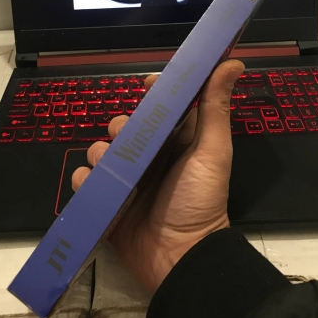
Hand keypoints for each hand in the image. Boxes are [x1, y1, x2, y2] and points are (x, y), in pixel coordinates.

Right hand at [71, 59, 244, 292]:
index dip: (153, 92)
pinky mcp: (106, 202)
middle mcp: (149, 157)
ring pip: (100, 150)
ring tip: (110, 167)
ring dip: (100, 153)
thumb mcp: (212, 151)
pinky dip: (84, 179)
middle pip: (123, 125)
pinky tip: (95, 184)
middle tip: (126, 136)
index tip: (147, 85)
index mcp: (176, 142)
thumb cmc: (200, 201)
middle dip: (120, 125)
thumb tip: (233, 61)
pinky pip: (84, 180)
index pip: (160, 107)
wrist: (180, 256)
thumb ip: (215, 107)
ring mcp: (125, 180)